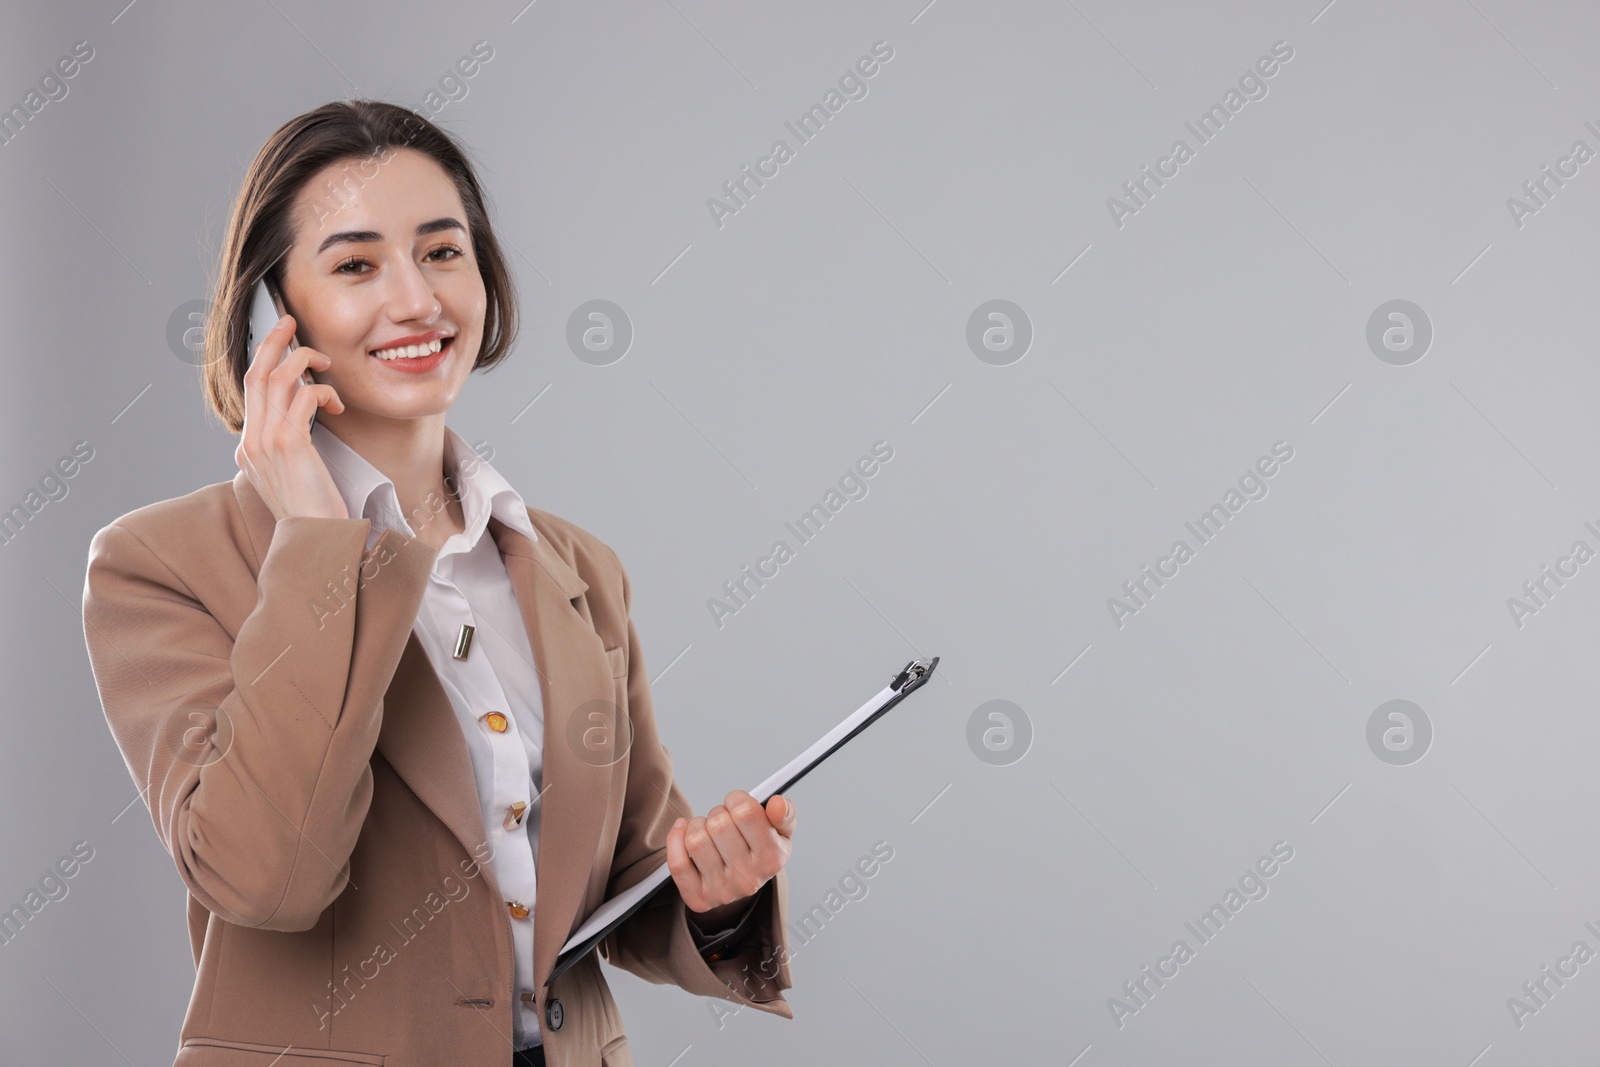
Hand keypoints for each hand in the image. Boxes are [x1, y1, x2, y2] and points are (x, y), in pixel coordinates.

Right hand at [235, 314, 348, 522]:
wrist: (316, 541)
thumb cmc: (315, 511)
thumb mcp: (294, 475)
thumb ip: (289, 445)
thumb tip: (300, 419)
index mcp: (250, 447)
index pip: (250, 389)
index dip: (265, 358)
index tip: (282, 339)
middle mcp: (252, 441)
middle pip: (255, 374)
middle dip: (272, 341)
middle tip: (290, 321)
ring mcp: (266, 442)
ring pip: (277, 378)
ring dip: (303, 361)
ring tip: (323, 362)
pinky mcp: (289, 445)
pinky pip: (304, 397)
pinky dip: (323, 391)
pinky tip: (337, 403)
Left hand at [667, 791, 794, 920]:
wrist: (743, 883)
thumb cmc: (760, 850)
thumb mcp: (780, 831)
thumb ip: (785, 814)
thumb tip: (777, 803)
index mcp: (772, 858)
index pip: (745, 812)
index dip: (737, 799)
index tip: (738, 803)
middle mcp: (748, 879)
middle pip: (718, 824)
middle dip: (718, 813)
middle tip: (724, 821)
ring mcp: (722, 891)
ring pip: (695, 840)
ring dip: (698, 825)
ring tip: (709, 831)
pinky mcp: (699, 898)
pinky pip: (677, 863)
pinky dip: (676, 839)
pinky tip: (683, 831)